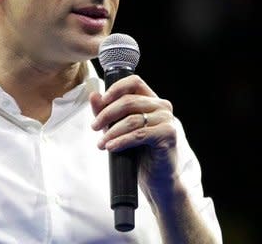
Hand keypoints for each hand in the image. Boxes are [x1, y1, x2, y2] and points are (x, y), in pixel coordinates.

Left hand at [90, 75, 180, 192]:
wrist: (157, 179)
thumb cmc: (139, 153)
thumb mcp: (118, 130)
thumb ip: (106, 112)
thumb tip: (93, 95)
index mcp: (152, 100)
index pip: (134, 82)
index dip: (116, 88)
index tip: (102, 100)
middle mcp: (162, 106)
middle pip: (129, 101)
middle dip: (107, 114)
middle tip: (94, 126)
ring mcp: (167, 120)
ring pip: (132, 119)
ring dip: (112, 131)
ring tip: (100, 143)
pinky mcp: (168, 135)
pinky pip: (139, 134)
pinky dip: (121, 141)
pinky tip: (110, 147)